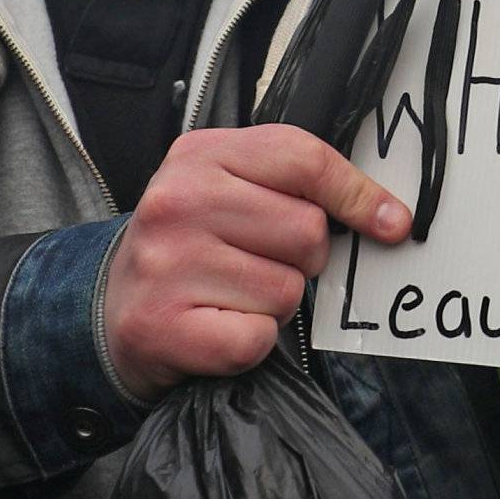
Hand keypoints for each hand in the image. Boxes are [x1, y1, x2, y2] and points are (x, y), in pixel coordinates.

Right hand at [102, 125, 410, 397]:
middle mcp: (177, 201)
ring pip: (286, 290)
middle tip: (263, 264)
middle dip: (303, 259)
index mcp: (199, 155)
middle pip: (306, 230)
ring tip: (233, 295)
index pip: (303, 159)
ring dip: (274, 305)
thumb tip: (391, 217)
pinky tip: (220, 327)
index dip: (357, 195)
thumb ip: (297, 187)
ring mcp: (167, 263)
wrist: (108, 309)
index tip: (390, 222)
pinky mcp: (164, 324)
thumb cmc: (188, 247)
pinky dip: (252, 344)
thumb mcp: (228, 190)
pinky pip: (257, 339)